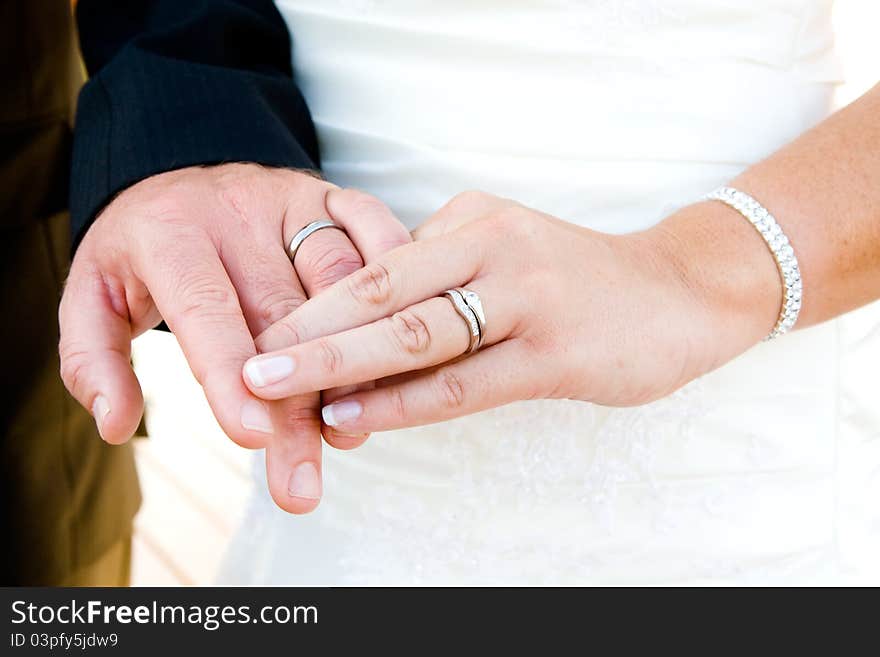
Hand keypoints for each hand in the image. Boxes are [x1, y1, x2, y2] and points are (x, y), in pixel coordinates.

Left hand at [59, 164, 408, 511]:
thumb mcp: (93, 295)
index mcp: (170, 232)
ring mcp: (294, 199)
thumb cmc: (144, 249)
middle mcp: (237, 210)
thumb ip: (92, 360)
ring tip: (348, 436)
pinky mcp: (332, 196)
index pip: (205, 308)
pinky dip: (396, 294)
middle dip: (296, 405)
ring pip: (342, 283)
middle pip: (282, 315)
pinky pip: (378, 235)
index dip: (229, 375)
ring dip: (353, 363)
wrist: (183, 171)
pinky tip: (394, 357)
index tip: (254, 438)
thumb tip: (116, 424)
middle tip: (301, 482)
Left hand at [244, 190, 769, 431]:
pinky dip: (401, 401)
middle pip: (379, 291)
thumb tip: (362, 324)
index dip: (311, 303)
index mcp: (472, 217)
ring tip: (276, 389)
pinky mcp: (555, 351)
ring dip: (337, 364)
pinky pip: (462, 381)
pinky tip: (354, 417)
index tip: (256, 337)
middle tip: (243, 363)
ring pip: (414, 334)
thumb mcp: (503, 253)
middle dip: (303, 329)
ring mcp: (527, 296)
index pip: (374, 263)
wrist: (680, 291)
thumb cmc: (577, 281)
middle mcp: (493, 245)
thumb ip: (441, 275)